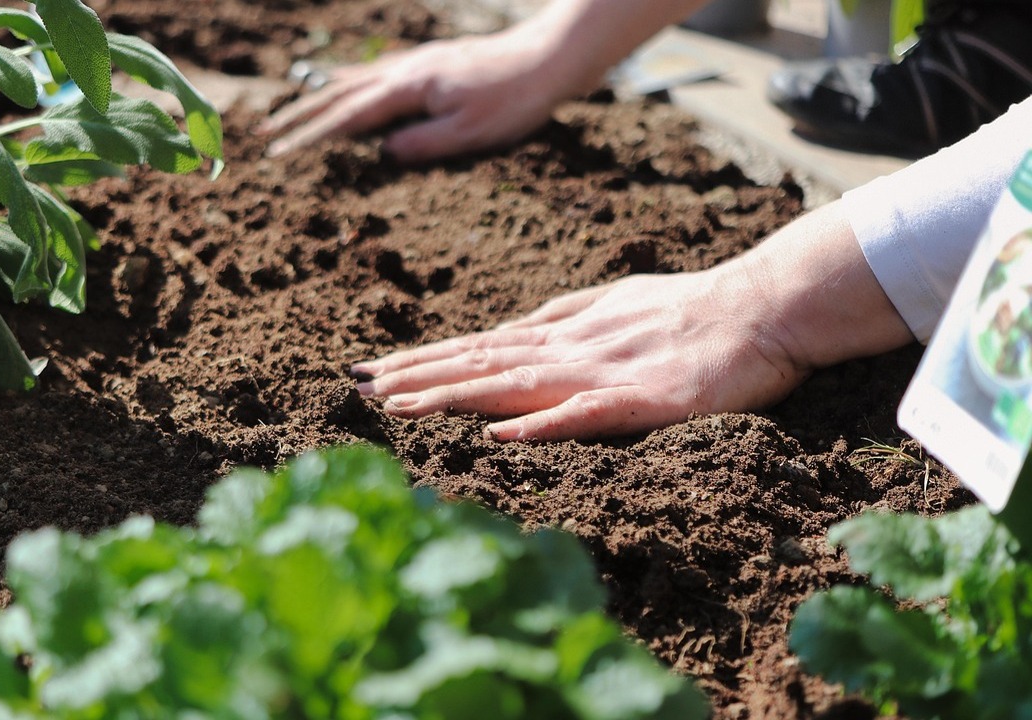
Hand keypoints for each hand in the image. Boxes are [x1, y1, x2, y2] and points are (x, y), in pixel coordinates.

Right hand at [257, 29, 584, 162]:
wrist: (549, 58)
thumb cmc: (515, 100)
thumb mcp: (470, 133)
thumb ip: (423, 144)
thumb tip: (383, 154)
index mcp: (410, 89)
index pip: (348, 117)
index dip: (311, 136)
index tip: (279, 153)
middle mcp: (406, 70)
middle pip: (340, 94)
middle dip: (300, 115)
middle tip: (264, 133)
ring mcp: (417, 63)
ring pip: (355, 80)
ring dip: (318, 97)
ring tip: (290, 111)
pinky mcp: (430, 63)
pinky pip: (376, 72)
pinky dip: (349, 81)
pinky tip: (344, 84)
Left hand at [350, 269, 808, 440]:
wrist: (765, 306)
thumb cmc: (692, 308)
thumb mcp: (614, 305)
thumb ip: (562, 318)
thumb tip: (511, 330)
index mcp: (564, 333)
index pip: (478, 348)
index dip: (423, 360)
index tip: (370, 371)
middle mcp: (571, 349)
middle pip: (480, 363)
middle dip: (416, 376)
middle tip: (355, 388)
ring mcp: (604, 372)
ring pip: (515, 385)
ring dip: (454, 395)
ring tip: (398, 406)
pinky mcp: (645, 400)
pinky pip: (586, 413)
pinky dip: (540, 423)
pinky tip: (498, 433)